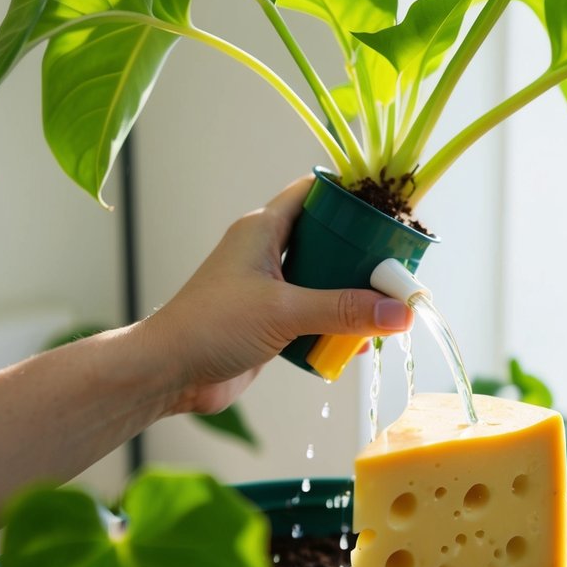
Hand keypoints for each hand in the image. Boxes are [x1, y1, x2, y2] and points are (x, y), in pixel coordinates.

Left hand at [142, 177, 413, 414]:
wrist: (167, 374)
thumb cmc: (209, 326)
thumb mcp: (284, 312)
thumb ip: (344, 310)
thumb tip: (398, 311)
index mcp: (263, 230)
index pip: (312, 193)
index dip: (349, 194)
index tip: (388, 205)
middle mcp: (267, 253)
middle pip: (327, 239)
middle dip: (362, 253)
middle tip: (397, 264)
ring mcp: (269, 289)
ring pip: (324, 281)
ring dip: (353, 294)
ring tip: (387, 303)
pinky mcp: (271, 323)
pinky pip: (315, 316)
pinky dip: (337, 327)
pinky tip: (359, 342)